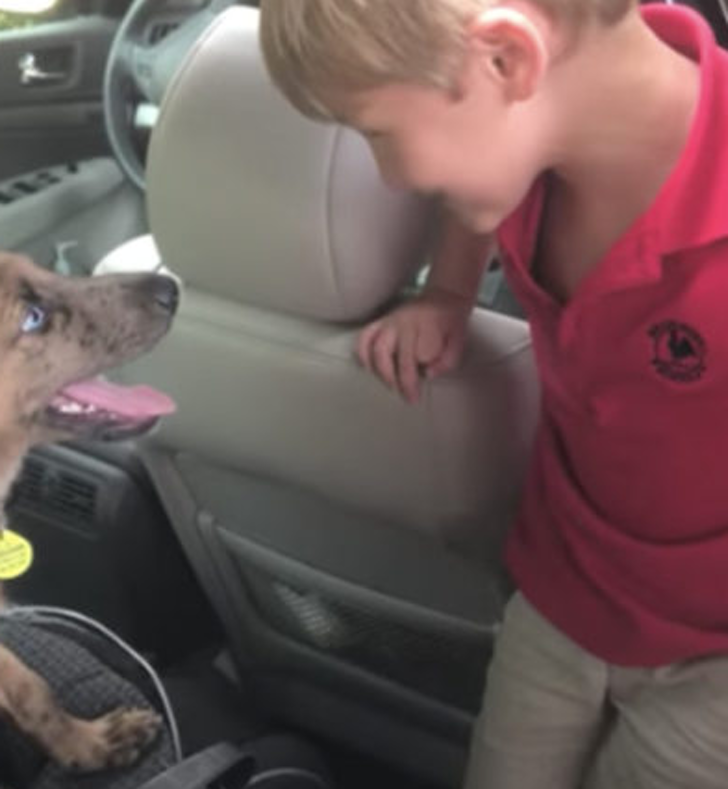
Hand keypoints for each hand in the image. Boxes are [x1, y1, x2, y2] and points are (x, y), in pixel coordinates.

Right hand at [357, 287, 470, 403]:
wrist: (445, 297)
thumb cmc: (451, 322)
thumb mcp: (459, 341)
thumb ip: (447, 361)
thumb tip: (428, 374)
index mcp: (422, 326)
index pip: (413, 358)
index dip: (414, 379)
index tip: (416, 394)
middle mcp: (402, 323)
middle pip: (387, 353)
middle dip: (393, 378)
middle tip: (403, 395)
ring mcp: (390, 321)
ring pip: (374, 346)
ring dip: (377, 369)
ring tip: (388, 384)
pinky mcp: (382, 321)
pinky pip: (365, 336)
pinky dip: (361, 352)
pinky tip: (367, 366)